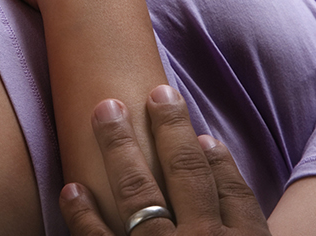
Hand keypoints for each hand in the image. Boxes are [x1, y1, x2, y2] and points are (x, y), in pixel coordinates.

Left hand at [62, 87, 270, 235]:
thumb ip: (244, 231)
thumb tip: (227, 186)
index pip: (232, 190)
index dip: (218, 160)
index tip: (203, 136)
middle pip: (186, 173)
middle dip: (170, 128)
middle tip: (159, 92)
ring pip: (139, 192)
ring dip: (119, 147)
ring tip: (106, 111)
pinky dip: (82, 214)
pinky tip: (71, 189)